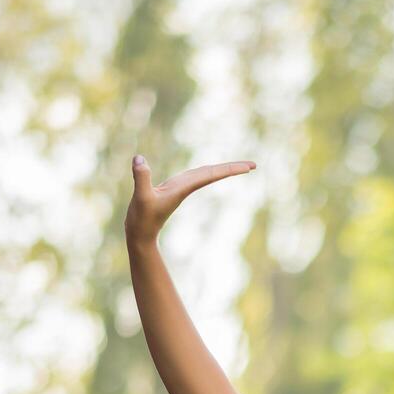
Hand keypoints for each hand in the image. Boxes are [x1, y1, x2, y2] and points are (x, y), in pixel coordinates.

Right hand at [124, 157, 256, 244]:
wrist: (140, 234)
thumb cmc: (141, 218)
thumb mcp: (141, 197)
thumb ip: (141, 178)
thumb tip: (139, 159)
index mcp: (183, 188)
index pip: (211, 174)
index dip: (230, 169)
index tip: (249, 167)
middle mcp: (185, 187)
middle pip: (213, 173)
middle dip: (233, 168)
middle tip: (254, 165)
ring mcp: (180, 188)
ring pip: (206, 174)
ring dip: (222, 169)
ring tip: (240, 167)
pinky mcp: (173, 189)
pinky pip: (196, 177)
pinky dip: (207, 171)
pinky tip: (212, 170)